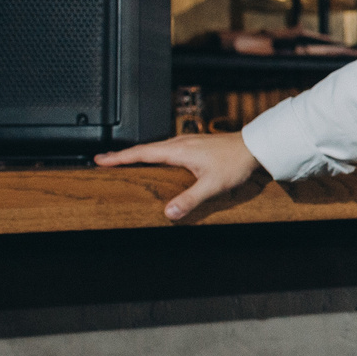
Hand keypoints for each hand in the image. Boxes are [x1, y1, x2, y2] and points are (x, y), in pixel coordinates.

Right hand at [94, 132, 260, 220]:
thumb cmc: (236, 163)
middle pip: (144, 149)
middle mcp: (180, 143)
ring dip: (138, 153)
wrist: (255, 146)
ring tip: (124, 161)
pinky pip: (166, 148)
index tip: (101, 160)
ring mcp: (187, 142)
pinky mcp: (195, 144)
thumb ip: (190, 200)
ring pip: (155, 147)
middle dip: (122, 155)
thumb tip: (168, 213)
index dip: (119, 158)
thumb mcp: (212, 185)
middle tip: (104, 161)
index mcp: (178, 151)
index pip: (141, 154)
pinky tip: (156, 160)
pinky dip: (153, 153)